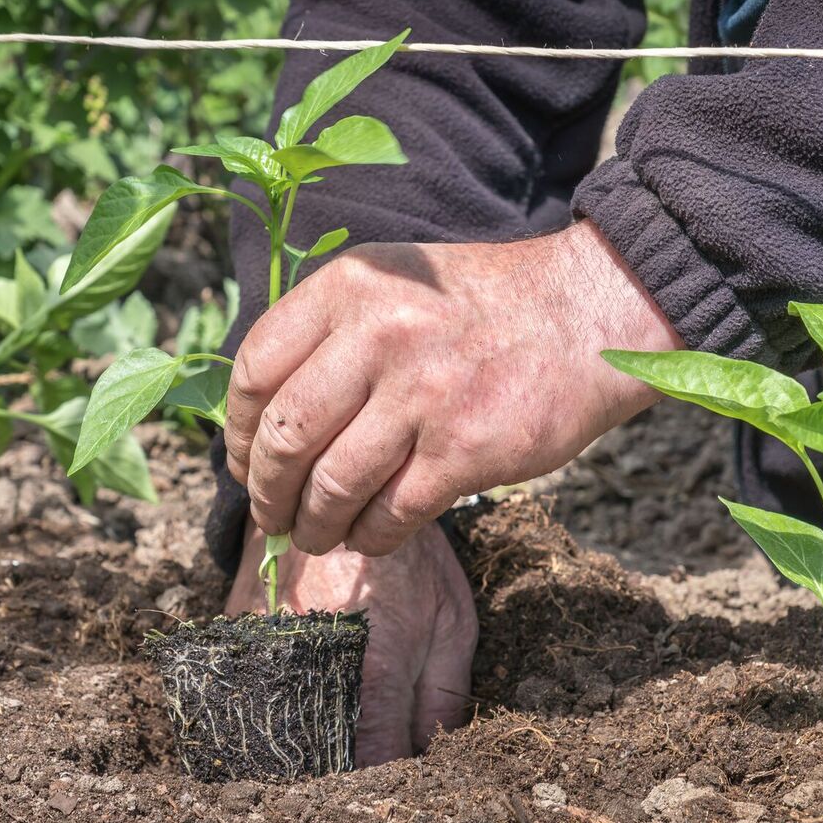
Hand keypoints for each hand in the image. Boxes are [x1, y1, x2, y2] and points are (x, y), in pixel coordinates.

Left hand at [225, 220, 681, 555]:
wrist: (585, 312)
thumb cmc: (478, 307)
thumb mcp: (391, 285)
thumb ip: (327, 334)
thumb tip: (262, 418)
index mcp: (348, 288)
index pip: (254, 372)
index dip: (236, 433)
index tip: (244, 463)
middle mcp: (378, 335)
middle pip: (284, 438)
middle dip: (266, 493)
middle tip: (271, 516)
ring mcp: (423, 394)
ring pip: (331, 486)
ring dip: (312, 526)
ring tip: (315, 536)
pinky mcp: (465, 449)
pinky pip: (390, 515)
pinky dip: (369, 538)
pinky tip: (369, 536)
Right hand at [227, 518, 476, 763]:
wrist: (342, 489)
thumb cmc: (408, 561)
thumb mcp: (451, 620)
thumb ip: (444, 694)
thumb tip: (431, 753)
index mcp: (378, 668)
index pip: (376, 762)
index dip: (385, 780)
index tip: (393, 778)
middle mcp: (317, 664)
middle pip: (319, 755)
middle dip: (339, 768)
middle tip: (358, 755)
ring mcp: (271, 647)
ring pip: (277, 725)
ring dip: (298, 737)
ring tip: (323, 725)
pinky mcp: (240, 629)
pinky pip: (246, 687)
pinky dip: (266, 699)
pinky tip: (290, 691)